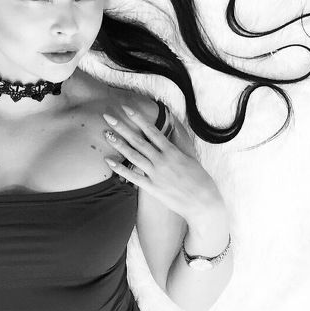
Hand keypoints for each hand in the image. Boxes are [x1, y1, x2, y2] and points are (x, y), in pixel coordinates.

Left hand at [102, 106, 223, 222]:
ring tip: (106, 134)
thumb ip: (180, 140)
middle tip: (108, 117)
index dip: (138, 118)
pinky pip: (133, 177)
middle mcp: (162, 160)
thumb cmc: (200, 178)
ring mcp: (156, 174)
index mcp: (172, 151)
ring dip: (119, 144)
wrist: (203, 202)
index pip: (152, 131)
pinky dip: (120, 169)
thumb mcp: (191, 155)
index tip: (126, 108)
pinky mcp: (152, 188)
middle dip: (122, 128)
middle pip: (138, 141)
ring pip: (133, 156)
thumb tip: (174, 125)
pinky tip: (109, 161)